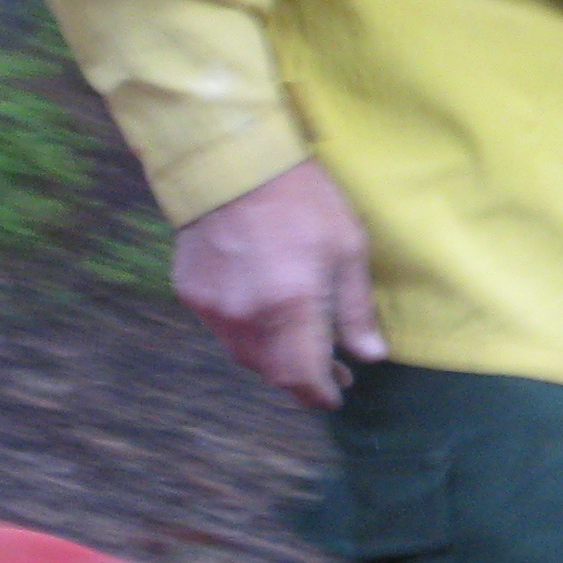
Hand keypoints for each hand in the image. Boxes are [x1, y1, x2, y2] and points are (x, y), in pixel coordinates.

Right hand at [172, 159, 384, 411]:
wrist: (233, 164)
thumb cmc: (301, 201)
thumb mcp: (347, 248)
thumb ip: (355, 308)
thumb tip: (370, 355)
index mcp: (290, 307)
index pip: (303, 375)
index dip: (320, 394)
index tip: (336, 398)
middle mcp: (246, 317)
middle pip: (272, 371)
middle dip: (302, 379)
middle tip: (332, 374)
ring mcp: (213, 307)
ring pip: (245, 354)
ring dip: (275, 360)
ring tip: (304, 350)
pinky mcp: (191, 293)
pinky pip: (223, 330)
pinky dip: (249, 334)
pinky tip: (269, 320)